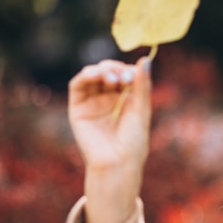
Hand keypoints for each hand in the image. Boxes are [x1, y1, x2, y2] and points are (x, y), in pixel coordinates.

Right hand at [68, 58, 151, 172]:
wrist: (117, 163)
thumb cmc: (133, 141)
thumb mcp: (141, 109)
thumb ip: (142, 85)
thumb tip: (145, 59)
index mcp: (125, 99)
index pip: (124, 74)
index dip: (127, 70)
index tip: (133, 73)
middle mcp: (107, 99)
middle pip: (108, 72)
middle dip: (115, 69)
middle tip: (123, 76)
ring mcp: (92, 102)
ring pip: (92, 76)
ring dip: (101, 70)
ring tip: (111, 77)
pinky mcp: (78, 108)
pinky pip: (78, 86)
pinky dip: (85, 75)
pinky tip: (95, 74)